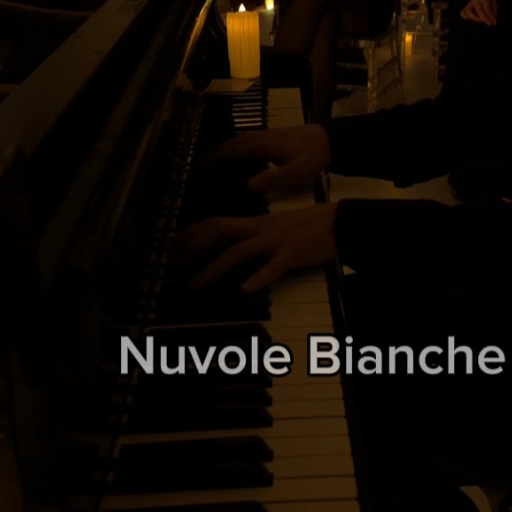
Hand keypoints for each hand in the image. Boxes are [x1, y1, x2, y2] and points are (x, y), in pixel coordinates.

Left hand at [172, 205, 337, 292]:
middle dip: (192, 246)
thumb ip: (255, 233)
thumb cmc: (309, 226)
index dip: (191, 232)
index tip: (172, 245)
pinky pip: (272, 268)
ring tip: (195, 284)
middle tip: (174, 264)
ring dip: (213, 268)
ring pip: (237, 252)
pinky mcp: (291, 256)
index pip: (216, 222)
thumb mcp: (276, 226)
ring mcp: (275, 242)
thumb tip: (233, 245)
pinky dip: (257, 278)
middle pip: (219, 230)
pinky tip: (244, 288)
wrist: (340, 223)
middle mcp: (260, 229)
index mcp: (256, 222)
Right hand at [206, 124, 330, 191]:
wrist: (330, 139)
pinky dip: (234, 145)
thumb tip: (247, 186)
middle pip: (231, 143)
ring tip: (212, 160)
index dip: (215, 160)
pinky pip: (246, 138)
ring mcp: (265, 134)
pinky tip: (236, 154)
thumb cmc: (312, 157)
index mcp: (262, 146)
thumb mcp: (294, 173)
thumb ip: (271, 179)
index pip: (232, 152)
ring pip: (237, 139)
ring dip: (223, 148)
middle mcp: (260, 137)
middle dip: (214, 154)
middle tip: (201, 167)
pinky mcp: (271, 134)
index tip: (202, 169)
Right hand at [460, 0, 498, 25]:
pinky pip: (463, 13)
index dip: (490, 17)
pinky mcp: (465, 7)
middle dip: (484, 18)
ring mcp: (469, 3)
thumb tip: (493, 23)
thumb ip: (493, 13)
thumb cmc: (489, 1)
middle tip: (490, 24)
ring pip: (468, 11)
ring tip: (480, 20)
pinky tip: (472, 18)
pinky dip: (466, 17)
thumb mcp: (493, 5)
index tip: (494, 23)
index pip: (487, 9)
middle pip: (479, 10)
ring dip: (474, 18)